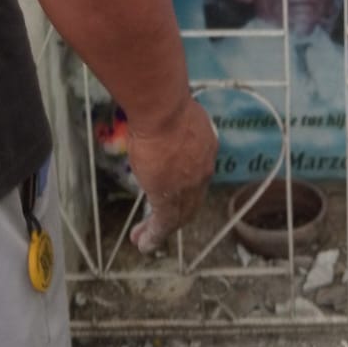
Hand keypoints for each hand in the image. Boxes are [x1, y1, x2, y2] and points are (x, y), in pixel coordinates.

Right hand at [127, 97, 216, 254]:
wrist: (163, 111)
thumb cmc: (165, 103)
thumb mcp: (175, 112)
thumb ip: (172, 121)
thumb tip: (160, 115)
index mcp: (205, 144)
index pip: (198, 170)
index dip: (186, 183)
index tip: (172, 188)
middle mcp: (202, 168)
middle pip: (192, 198)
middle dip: (176, 212)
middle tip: (160, 221)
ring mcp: (189, 185)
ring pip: (178, 214)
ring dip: (161, 229)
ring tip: (144, 240)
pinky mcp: (169, 198)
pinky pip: (163, 224)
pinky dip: (153, 235)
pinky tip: (143, 243)